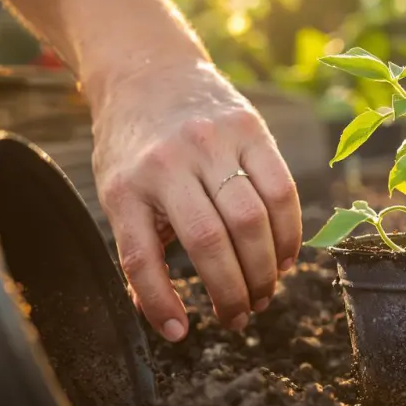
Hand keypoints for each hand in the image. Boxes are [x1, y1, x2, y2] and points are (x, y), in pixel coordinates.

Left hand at [89, 60, 301, 341]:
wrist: (149, 71)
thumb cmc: (132, 145)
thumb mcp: (117, 189)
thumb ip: (139, 242)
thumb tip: (162, 317)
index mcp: (125, 185)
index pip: (141, 257)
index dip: (162, 302)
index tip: (181, 334)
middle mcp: (168, 162)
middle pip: (210, 242)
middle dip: (232, 292)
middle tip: (240, 318)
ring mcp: (211, 142)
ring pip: (251, 220)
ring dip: (265, 270)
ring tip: (265, 294)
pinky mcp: (249, 129)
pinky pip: (280, 189)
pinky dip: (288, 232)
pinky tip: (285, 257)